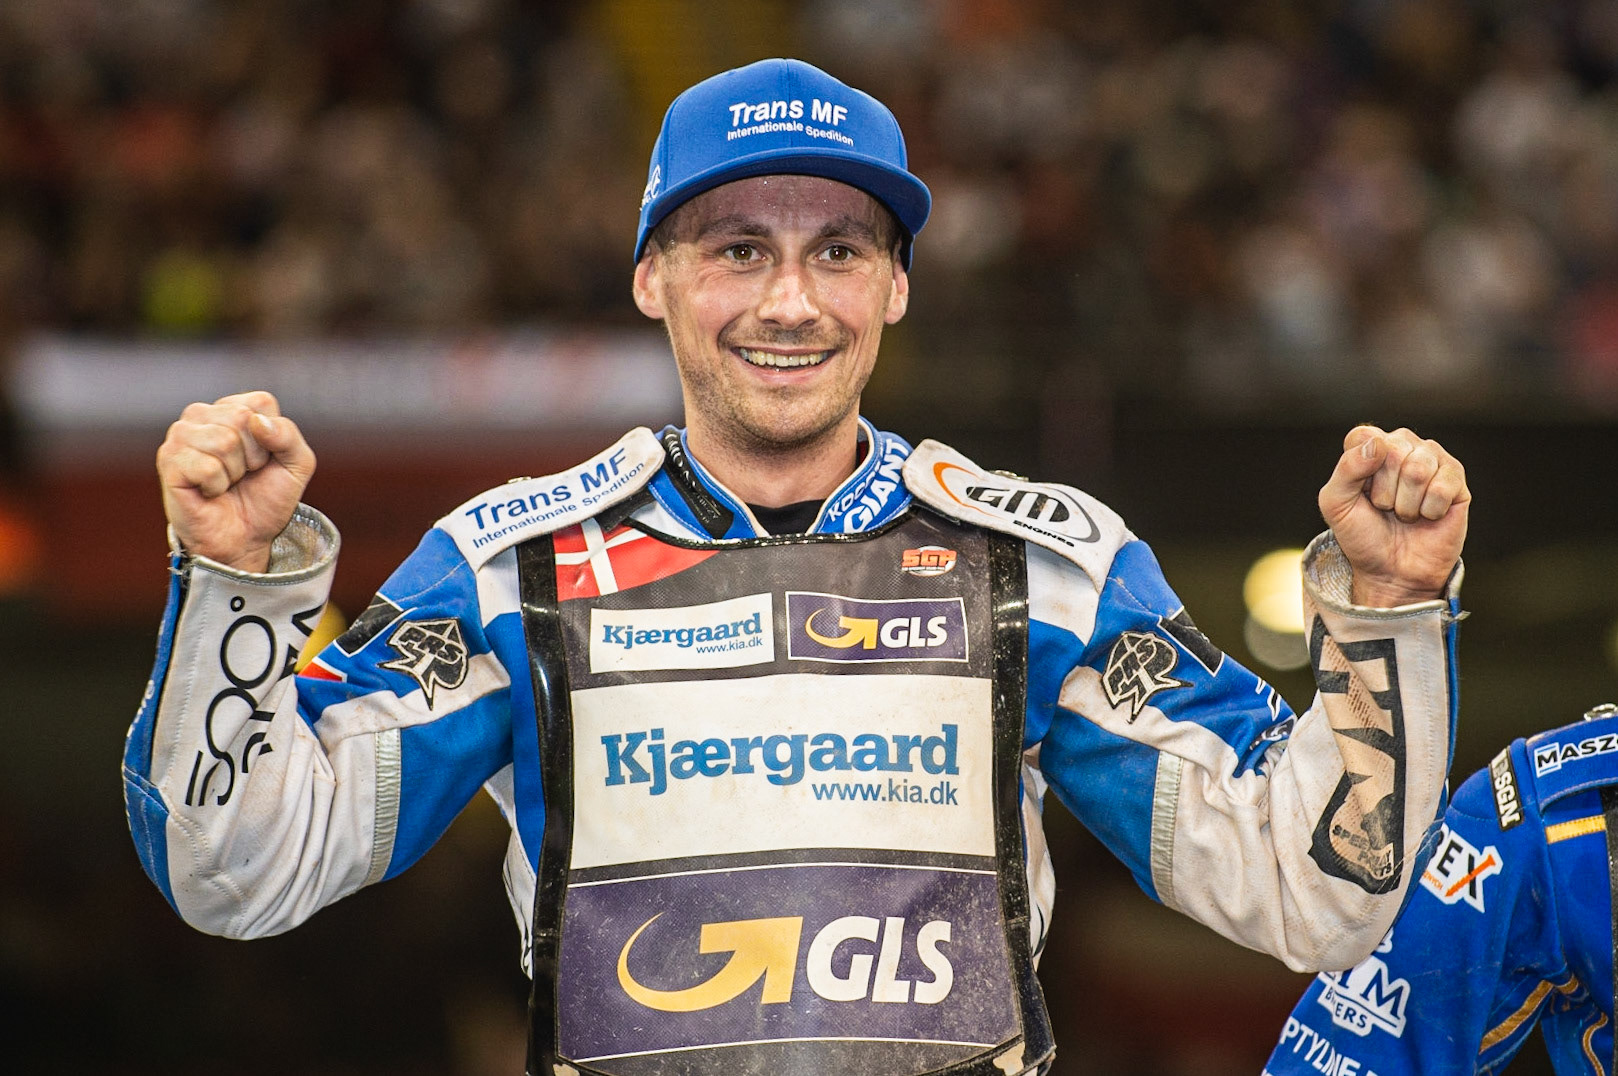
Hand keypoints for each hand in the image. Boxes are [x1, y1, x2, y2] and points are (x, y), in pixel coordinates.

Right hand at [156, 391, 315, 572]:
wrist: (245, 537)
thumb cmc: (266, 498)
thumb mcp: (297, 464)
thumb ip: (289, 435)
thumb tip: (257, 422)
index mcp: (231, 408)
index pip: (261, 403)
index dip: (271, 438)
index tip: (263, 460)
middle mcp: (201, 415)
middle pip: (242, 419)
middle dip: (253, 456)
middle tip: (243, 475)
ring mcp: (180, 436)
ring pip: (224, 441)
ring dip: (234, 472)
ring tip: (226, 482)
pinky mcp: (168, 461)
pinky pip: (206, 466)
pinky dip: (216, 486)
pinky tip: (209, 491)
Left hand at [1318, 425, 1468, 606]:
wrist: (1392, 571)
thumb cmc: (1362, 535)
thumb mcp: (1335, 504)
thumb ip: (1346, 469)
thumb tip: (1378, 444)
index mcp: (1371, 446)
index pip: (1364, 436)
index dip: (1359, 470)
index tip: (1360, 493)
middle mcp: (1404, 446)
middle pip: (1393, 452)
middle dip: (1384, 491)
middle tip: (1385, 508)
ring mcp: (1433, 460)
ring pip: (1419, 469)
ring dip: (1407, 503)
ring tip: (1405, 514)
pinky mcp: (1457, 480)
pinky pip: (1444, 486)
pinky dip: (1430, 510)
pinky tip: (1428, 516)